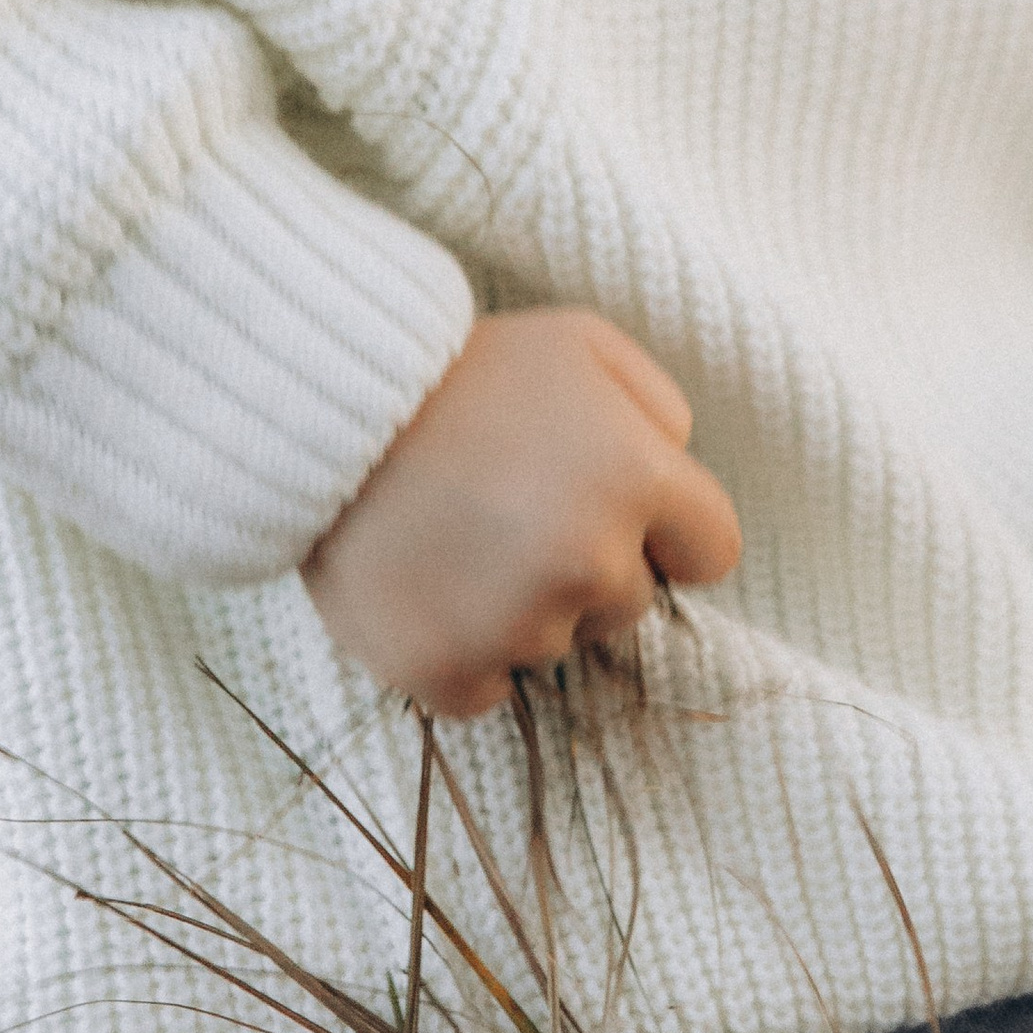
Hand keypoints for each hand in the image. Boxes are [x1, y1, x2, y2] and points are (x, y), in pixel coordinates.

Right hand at [304, 309, 742, 718]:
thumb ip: (657, 404)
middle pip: (630, 603)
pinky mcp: (442, 668)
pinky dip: (463, 654)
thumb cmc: (459, 364)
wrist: (319, 406)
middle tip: (511, 508)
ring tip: (456, 537)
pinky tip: (430, 589)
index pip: (712, 552)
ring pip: (556, 644)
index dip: (668, 530)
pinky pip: (487, 692)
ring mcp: (514, 623)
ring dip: (521, 606)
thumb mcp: (580, 340)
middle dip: (588, 564)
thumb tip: (677, 464)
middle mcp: (588, 561)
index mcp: (636, 477)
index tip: (616, 508)